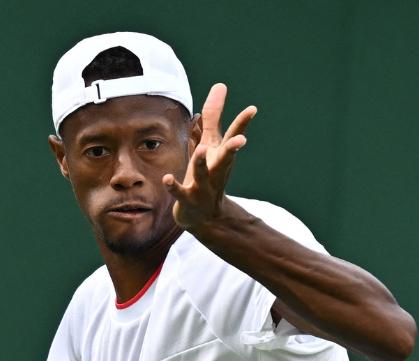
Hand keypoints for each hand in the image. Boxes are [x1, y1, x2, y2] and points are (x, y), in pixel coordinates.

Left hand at [163, 83, 256, 229]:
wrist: (204, 216)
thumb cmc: (207, 173)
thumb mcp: (210, 144)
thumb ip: (213, 116)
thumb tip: (220, 85)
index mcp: (221, 155)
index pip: (233, 137)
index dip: (242, 123)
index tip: (252, 110)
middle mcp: (216, 170)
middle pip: (225, 157)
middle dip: (233, 149)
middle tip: (242, 142)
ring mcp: (203, 186)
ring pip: (203, 174)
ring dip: (201, 163)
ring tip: (199, 150)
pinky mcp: (187, 199)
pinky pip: (179, 192)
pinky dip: (173, 186)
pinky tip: (166, 178)